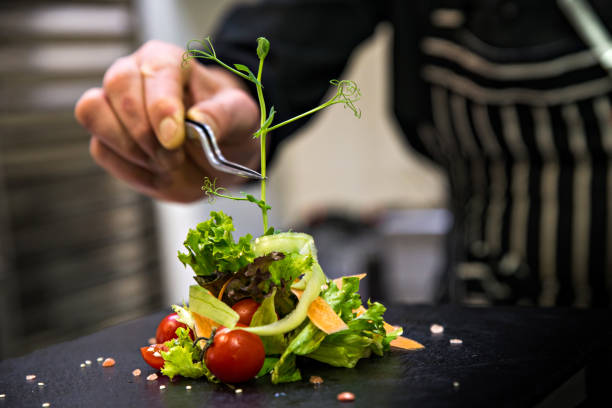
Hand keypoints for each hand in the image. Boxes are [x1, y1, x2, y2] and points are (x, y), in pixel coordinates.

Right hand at [75, 40, 259, 202]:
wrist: (217, 156)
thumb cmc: (227, 126)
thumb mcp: (241, 117)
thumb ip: (224, 115)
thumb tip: (198, 119)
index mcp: (168, 61)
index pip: (154, 72)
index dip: (160, 107)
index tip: (174, 138)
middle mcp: (133, 75)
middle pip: (115, 87)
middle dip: (144, 132)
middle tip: (174, 158)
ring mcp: (113, 106)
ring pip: (93, 114)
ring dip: (131, 149)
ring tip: (167, 164)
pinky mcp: (105, 137)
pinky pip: (101, 150)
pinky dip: (130, 169)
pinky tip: (157, 171)